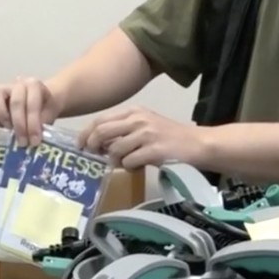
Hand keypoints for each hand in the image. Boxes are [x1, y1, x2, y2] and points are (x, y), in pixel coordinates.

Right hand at [0, 76, 60, 146]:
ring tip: (11, 131)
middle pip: (16, 102)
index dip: (33, 123)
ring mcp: (4, 89)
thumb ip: (41, 126)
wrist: (40, 101)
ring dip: (3, 118)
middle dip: (20, 125)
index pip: (32, 103)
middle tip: (23, 142)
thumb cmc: (44, 109)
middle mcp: (18, 84)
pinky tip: (4, 128)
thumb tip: (32, 142)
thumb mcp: (48, 116)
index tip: (35, 141)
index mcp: (34, 85)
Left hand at [77, 106, 204, 169]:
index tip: (81, 145)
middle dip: (93, 146)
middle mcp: (138, 120)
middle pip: (102, 132)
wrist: (198, 144)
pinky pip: (129, 162)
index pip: (101, 120)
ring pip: (115, 149)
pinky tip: (138, 166)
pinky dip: (129, 167)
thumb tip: (98, 144)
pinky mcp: (154, 150)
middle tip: (93, 156)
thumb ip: (123, 130)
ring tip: (125, 162)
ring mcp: (146, 134)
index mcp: (134, 111)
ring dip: (115, 160)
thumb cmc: (170, 137)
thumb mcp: (145, 125)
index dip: (86, 133)